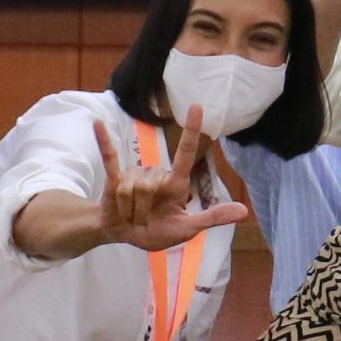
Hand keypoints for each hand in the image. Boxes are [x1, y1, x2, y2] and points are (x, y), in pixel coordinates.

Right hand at [89, 113, 245, 254]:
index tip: (197, 105)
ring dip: (130, 210)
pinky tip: (97, 123)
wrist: (126, 235)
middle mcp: (156, 174)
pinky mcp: (114, 179)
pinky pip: (110, 158)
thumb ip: (212, 218)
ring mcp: (134, 175)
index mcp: (176, 183)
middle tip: (145, 220)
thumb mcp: (188, 229)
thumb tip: (243, 211)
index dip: (192, 129)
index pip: (186, 153)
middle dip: (144, 210)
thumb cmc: (159, 231)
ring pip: (130, 188)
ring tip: (131, 215)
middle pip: (149, 186)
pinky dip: (104, 142)